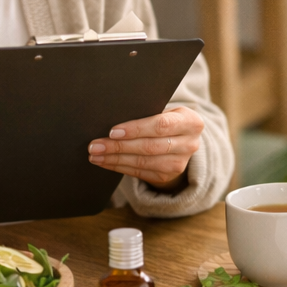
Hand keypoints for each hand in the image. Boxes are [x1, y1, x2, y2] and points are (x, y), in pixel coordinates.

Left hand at [87, 106, 203, 188]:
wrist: (182, 139)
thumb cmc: (167, 118)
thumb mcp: (166, 110)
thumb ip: (149, 113)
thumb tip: (114, 119)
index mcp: (191, 122)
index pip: (161, 125)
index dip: (136, 129)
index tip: (113, 131)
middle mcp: (190, 144)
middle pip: (149, 147)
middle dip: (119, 146)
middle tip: (95, 145)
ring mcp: (180, 163)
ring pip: (143, 162)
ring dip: (115, 159)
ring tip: (96, 154)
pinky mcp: (168, 175)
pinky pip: (140, 172)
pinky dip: (119, 167)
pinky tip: (106, 162)